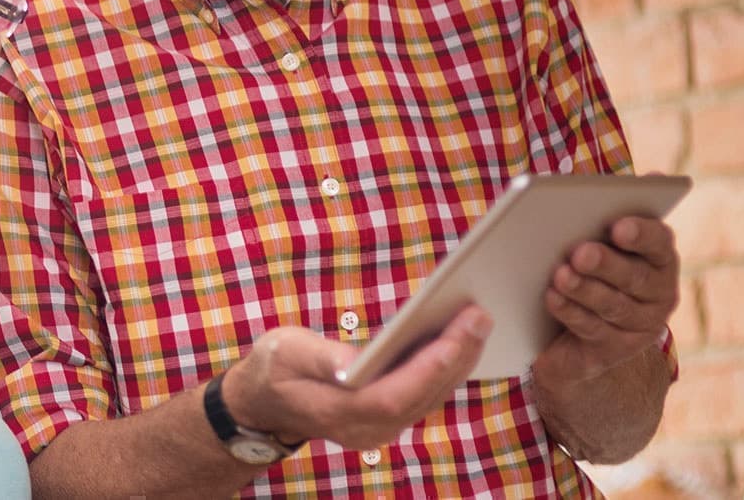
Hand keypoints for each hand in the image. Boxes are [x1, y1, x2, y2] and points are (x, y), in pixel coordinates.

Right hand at [222, 305, 490, 449]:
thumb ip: (317, 358)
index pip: (393, 395)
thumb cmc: (272, 369)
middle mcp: (367, 429)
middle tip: (479, 315)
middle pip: (422, 396)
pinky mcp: (389, 419)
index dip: (427, 368)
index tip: (454, 336)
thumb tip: (351, 363)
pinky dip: (447, 367)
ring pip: (431, 397)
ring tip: (478, 321)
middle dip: (455, 355)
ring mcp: (380, 429)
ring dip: (459, 360)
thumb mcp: (284, 352)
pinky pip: (426, 395)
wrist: (264, 404)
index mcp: (337, 411)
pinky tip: (461, 340)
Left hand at [532, 215, 679, 384]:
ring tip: (561, 276)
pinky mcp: (617, 348)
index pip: (659, 242)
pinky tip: (553, 298)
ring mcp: (642, 324)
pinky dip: (571, 312)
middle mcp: (659, 292)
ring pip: (614, 306)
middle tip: (581, 253)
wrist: (586, 330)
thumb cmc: (590, 271)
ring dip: (585, 290)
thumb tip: (566, 215)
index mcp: (659, 258)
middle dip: (606, 264)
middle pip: (635, 277)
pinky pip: (594, 329)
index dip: (641, 234)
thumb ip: (592, 232)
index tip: (619, 227)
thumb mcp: (597, 249)